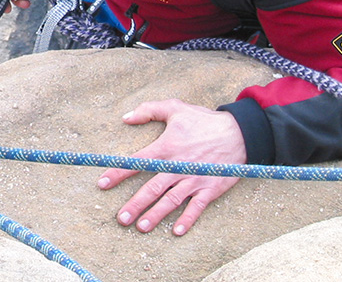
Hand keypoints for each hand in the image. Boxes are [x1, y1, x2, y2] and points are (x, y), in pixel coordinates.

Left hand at [97, 99, 245, 235]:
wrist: (239, 133)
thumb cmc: (204, 120)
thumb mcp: (175, 108)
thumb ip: (148, 110)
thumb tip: (125, 117)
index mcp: (166, 148)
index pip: (137, 163)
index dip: (118, 173)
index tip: (102, 184)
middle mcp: (177, 167)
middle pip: (152, 189)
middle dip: (135, 205)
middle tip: (120, 219)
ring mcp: (194, 179)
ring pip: (171, 201)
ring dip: (155, 215)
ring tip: (141, 227)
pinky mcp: (210, 188)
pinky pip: (197, 207)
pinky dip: (187, 220)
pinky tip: (176, 232)